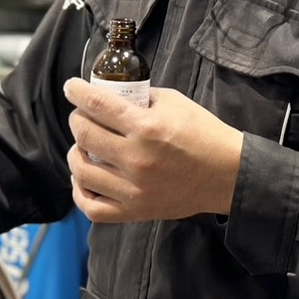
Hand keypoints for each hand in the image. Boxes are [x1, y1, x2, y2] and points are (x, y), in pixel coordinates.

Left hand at [63, 78, 243, 223]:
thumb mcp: (174, 102)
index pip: (97, 105)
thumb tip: (111, 93)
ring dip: (75, 152)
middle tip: (82, 115)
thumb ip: (140, 97)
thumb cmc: (202, 133)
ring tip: (83, 146)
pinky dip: (80, 191)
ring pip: (82, 171)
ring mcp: (134, 189)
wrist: (227, 174)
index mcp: (146, 128)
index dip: (77, 92)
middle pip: (84, 135)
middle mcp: (136, 159)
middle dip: (77, 119)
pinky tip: (84, 176)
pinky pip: (92, 208)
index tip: (71, 87)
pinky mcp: (136, 211)